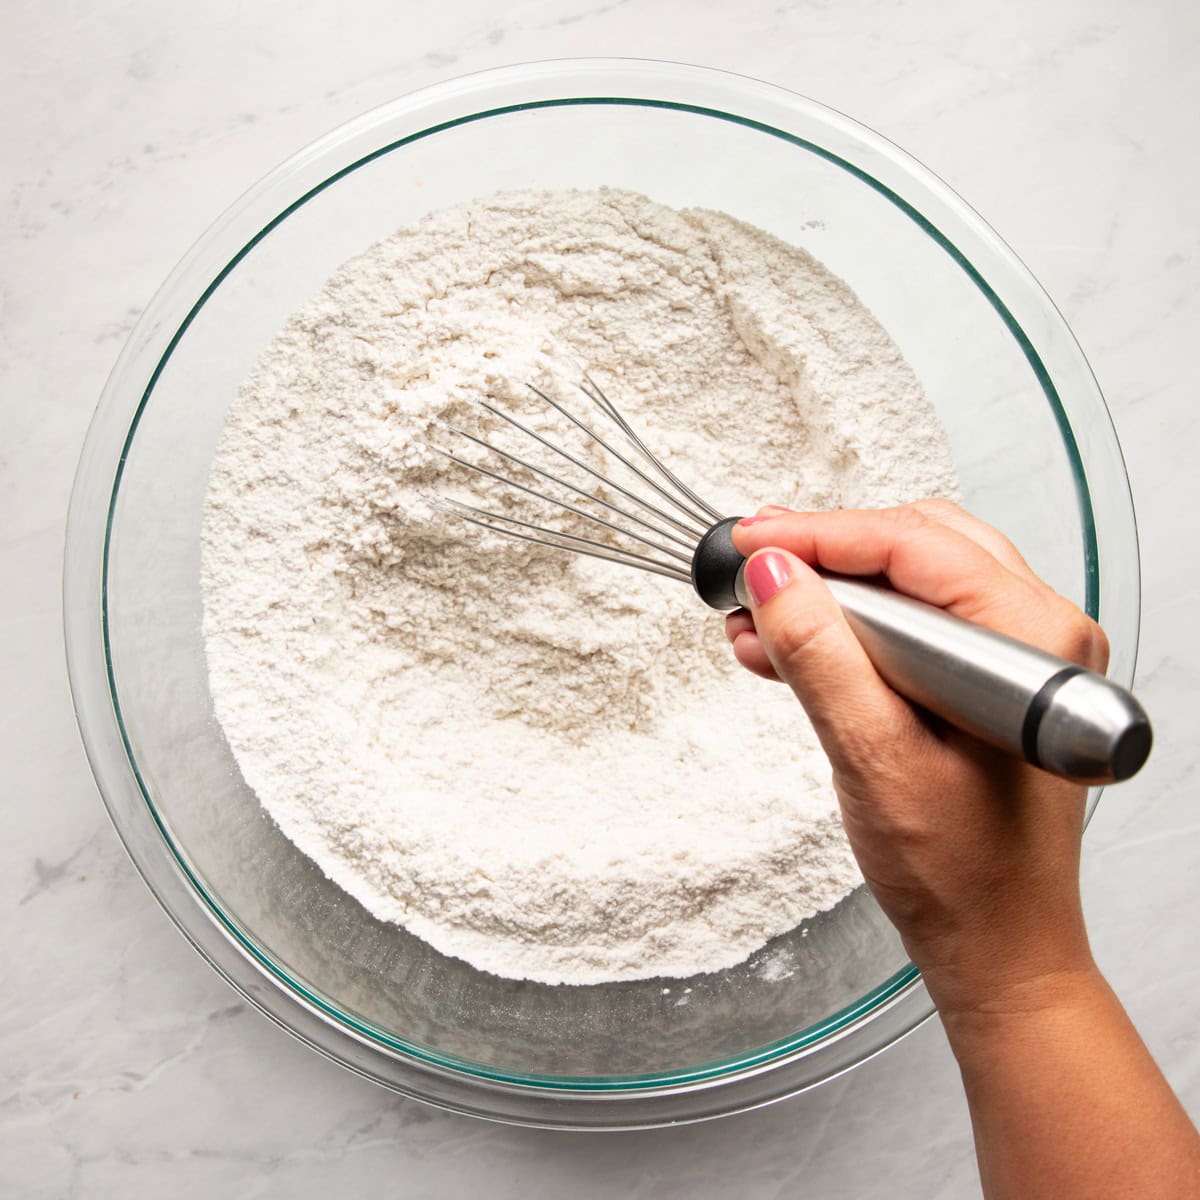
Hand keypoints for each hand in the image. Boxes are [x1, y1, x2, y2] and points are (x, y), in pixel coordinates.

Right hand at [725, 501, 1108, 1018]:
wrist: (993, 942)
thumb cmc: (960, 872)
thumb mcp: (871, 756)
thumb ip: (820, 654)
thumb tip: (772, 574)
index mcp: (1031, 639)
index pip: (911, 545)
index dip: (819, 536)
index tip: (750, 542)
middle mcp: (1036, 633)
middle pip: (913, 547)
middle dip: (823, 556)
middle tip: (750, 568)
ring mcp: (1013, 654)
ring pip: (906, 581)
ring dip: (827, 593)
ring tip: (756, 615)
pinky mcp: (982, 678)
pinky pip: (908, 624)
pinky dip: (846, 629)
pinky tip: (786, 643)